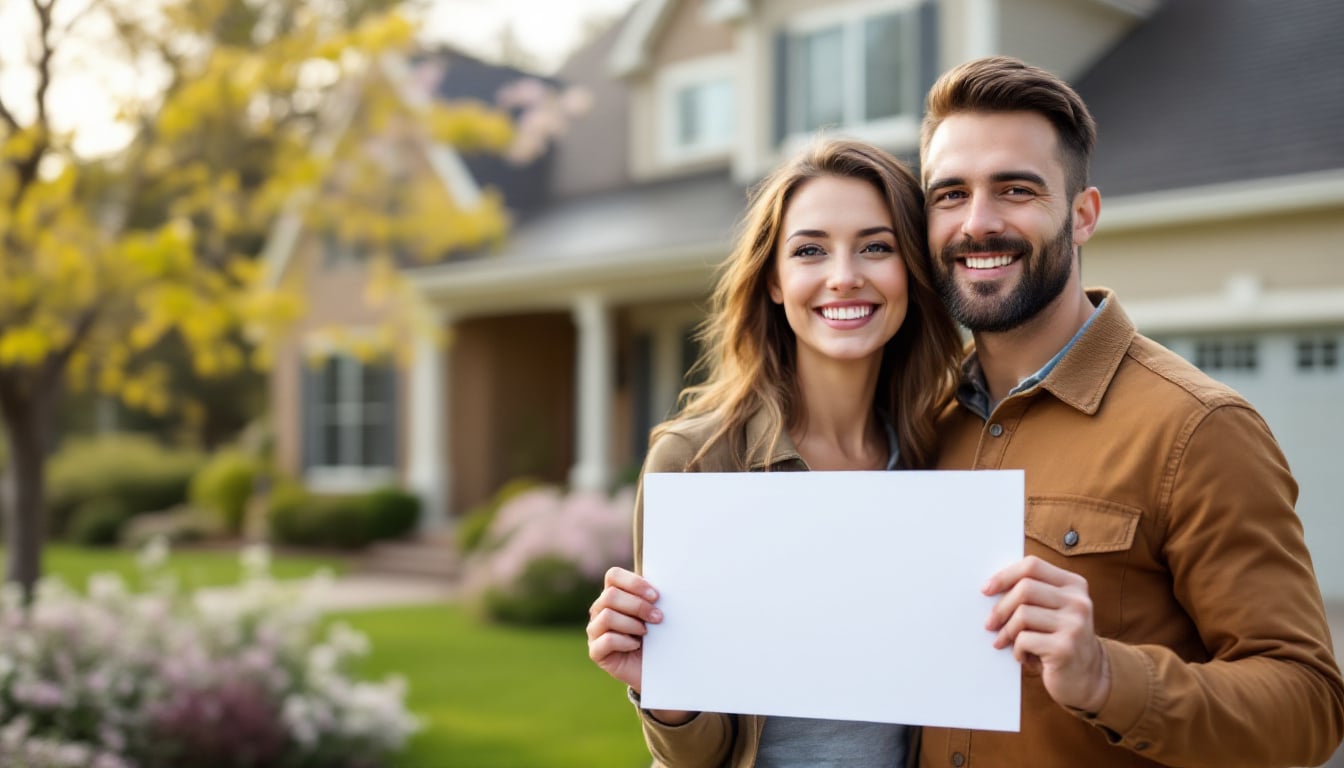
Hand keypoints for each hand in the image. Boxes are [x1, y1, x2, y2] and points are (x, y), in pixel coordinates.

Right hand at [587, 566, 661, 690]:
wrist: (655, 668)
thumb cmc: (656, 636)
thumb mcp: (655, 613)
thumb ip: (652, 597)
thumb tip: (664, 583)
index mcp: (613, 594)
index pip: (613, 575)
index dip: (634, 582)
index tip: (656, 595)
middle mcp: (599, 609)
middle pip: (610, 595)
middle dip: (638, 605)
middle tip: (657, 617)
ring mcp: (595, 630)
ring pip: (607, 616)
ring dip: (632, 623)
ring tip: (646, 633)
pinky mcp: (596, 651)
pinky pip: (607, 640)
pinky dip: (625, 641)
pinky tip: (636, 645)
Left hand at [984, 555, 1110, 712]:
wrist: (1089, 678)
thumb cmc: (1060, 640)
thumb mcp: (1054, 611)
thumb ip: (1033, 593)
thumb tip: (990, 587)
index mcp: (1074, 585)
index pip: (1032, 566)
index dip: (1004, 576)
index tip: (986, 590)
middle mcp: (1078, 601)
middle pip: (1024, 588)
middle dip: (1001, 608)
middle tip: (990, 624)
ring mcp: (1075, 624)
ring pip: (1022, 614)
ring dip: (1007, 631)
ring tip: (1006, 642)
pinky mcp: (1065, 648)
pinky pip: (1024, 640)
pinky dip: (1017, 650)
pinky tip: (1023, 656)